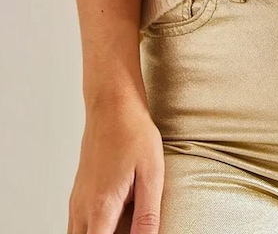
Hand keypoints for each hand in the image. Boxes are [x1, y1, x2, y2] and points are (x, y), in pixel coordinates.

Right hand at [66, 95, 164, 233]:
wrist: (112, 106)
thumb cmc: (134, 134)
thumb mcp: (151, 174)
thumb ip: (147, 216)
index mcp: (101, 208)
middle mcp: (82, 209)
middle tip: (129, 227)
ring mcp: (76, 202)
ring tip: (123, 224)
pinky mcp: (77, 195)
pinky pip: (77, 226)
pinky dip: (92, 231)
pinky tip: (112, 222)